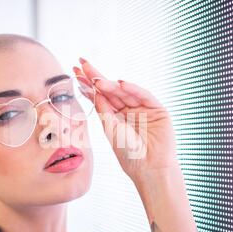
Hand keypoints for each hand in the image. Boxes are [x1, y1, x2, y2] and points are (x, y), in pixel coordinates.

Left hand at [73, 58, 179, 183]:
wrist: (149, 168)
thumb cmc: (128, 153)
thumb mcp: (111, 130)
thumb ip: (103, 110)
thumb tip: (93, 90)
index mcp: (115, 116)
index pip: (100, 96)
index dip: (87, 84)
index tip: (75, 70)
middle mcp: (128, 110)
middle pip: (110, 90)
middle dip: (96, 77)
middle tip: (82, 63)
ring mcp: (142, 108)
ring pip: (125, 92)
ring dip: (110, 84)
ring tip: (96, 80)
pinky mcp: (157, 109)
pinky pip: (144, 95)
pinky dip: (133, 89)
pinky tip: (121, 83)